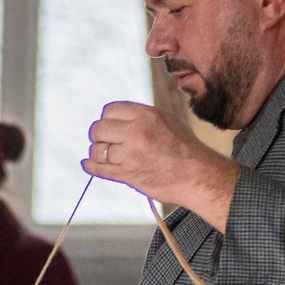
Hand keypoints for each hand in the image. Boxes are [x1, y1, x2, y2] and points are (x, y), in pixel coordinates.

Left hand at [85, 102, 238, 228]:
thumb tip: (118, 117)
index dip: (107, 118)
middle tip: (104, 140)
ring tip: (105, 155)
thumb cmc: (184, 147)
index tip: (110, 126)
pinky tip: (88, 164)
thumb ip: (141, 116)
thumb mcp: (165, 119)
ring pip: (97, 149)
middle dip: (98, 134)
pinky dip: (90, 166)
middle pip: (98, 128)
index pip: (110, 110)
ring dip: (98, 152)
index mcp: (145, 115)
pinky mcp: (127, 174)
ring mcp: (130, 155)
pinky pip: (99, 169)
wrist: (196, 174)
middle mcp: (136, 132)